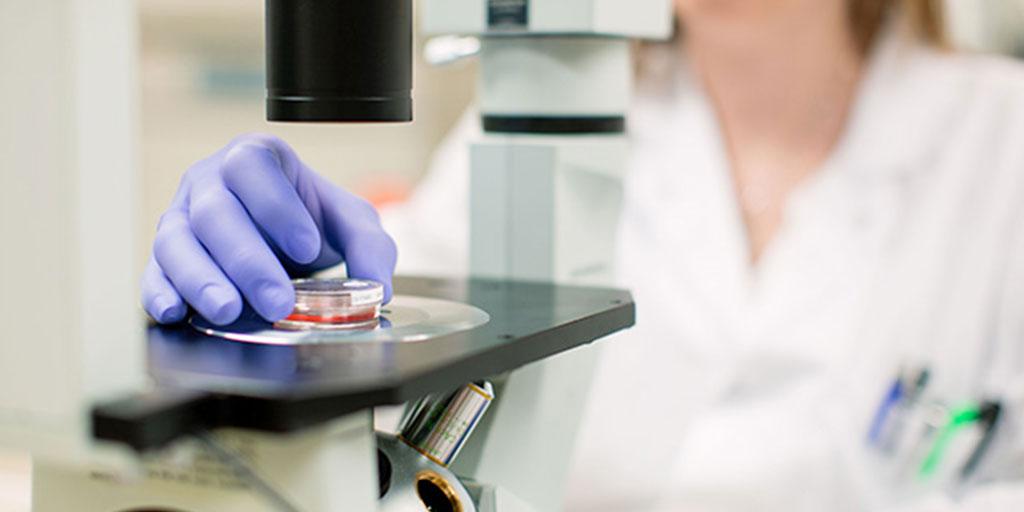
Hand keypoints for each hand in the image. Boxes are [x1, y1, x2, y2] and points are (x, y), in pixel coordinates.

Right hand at [142, 133, 396, 324]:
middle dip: (247, 260)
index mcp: (255, 159)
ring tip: (229, 310)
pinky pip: (153, 272)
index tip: (306, 247)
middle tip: (277, 299)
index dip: (276, 208)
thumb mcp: (351, 223)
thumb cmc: (310, 220)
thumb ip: (370, 246)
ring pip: (176, 243)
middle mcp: (209, 183)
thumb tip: (376, 286)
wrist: (285, 239)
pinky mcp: (165, 258)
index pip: (253, 169)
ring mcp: (181, 218)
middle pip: (215, 213)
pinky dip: (159, 293)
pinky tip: (175, 312)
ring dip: (201, 280)